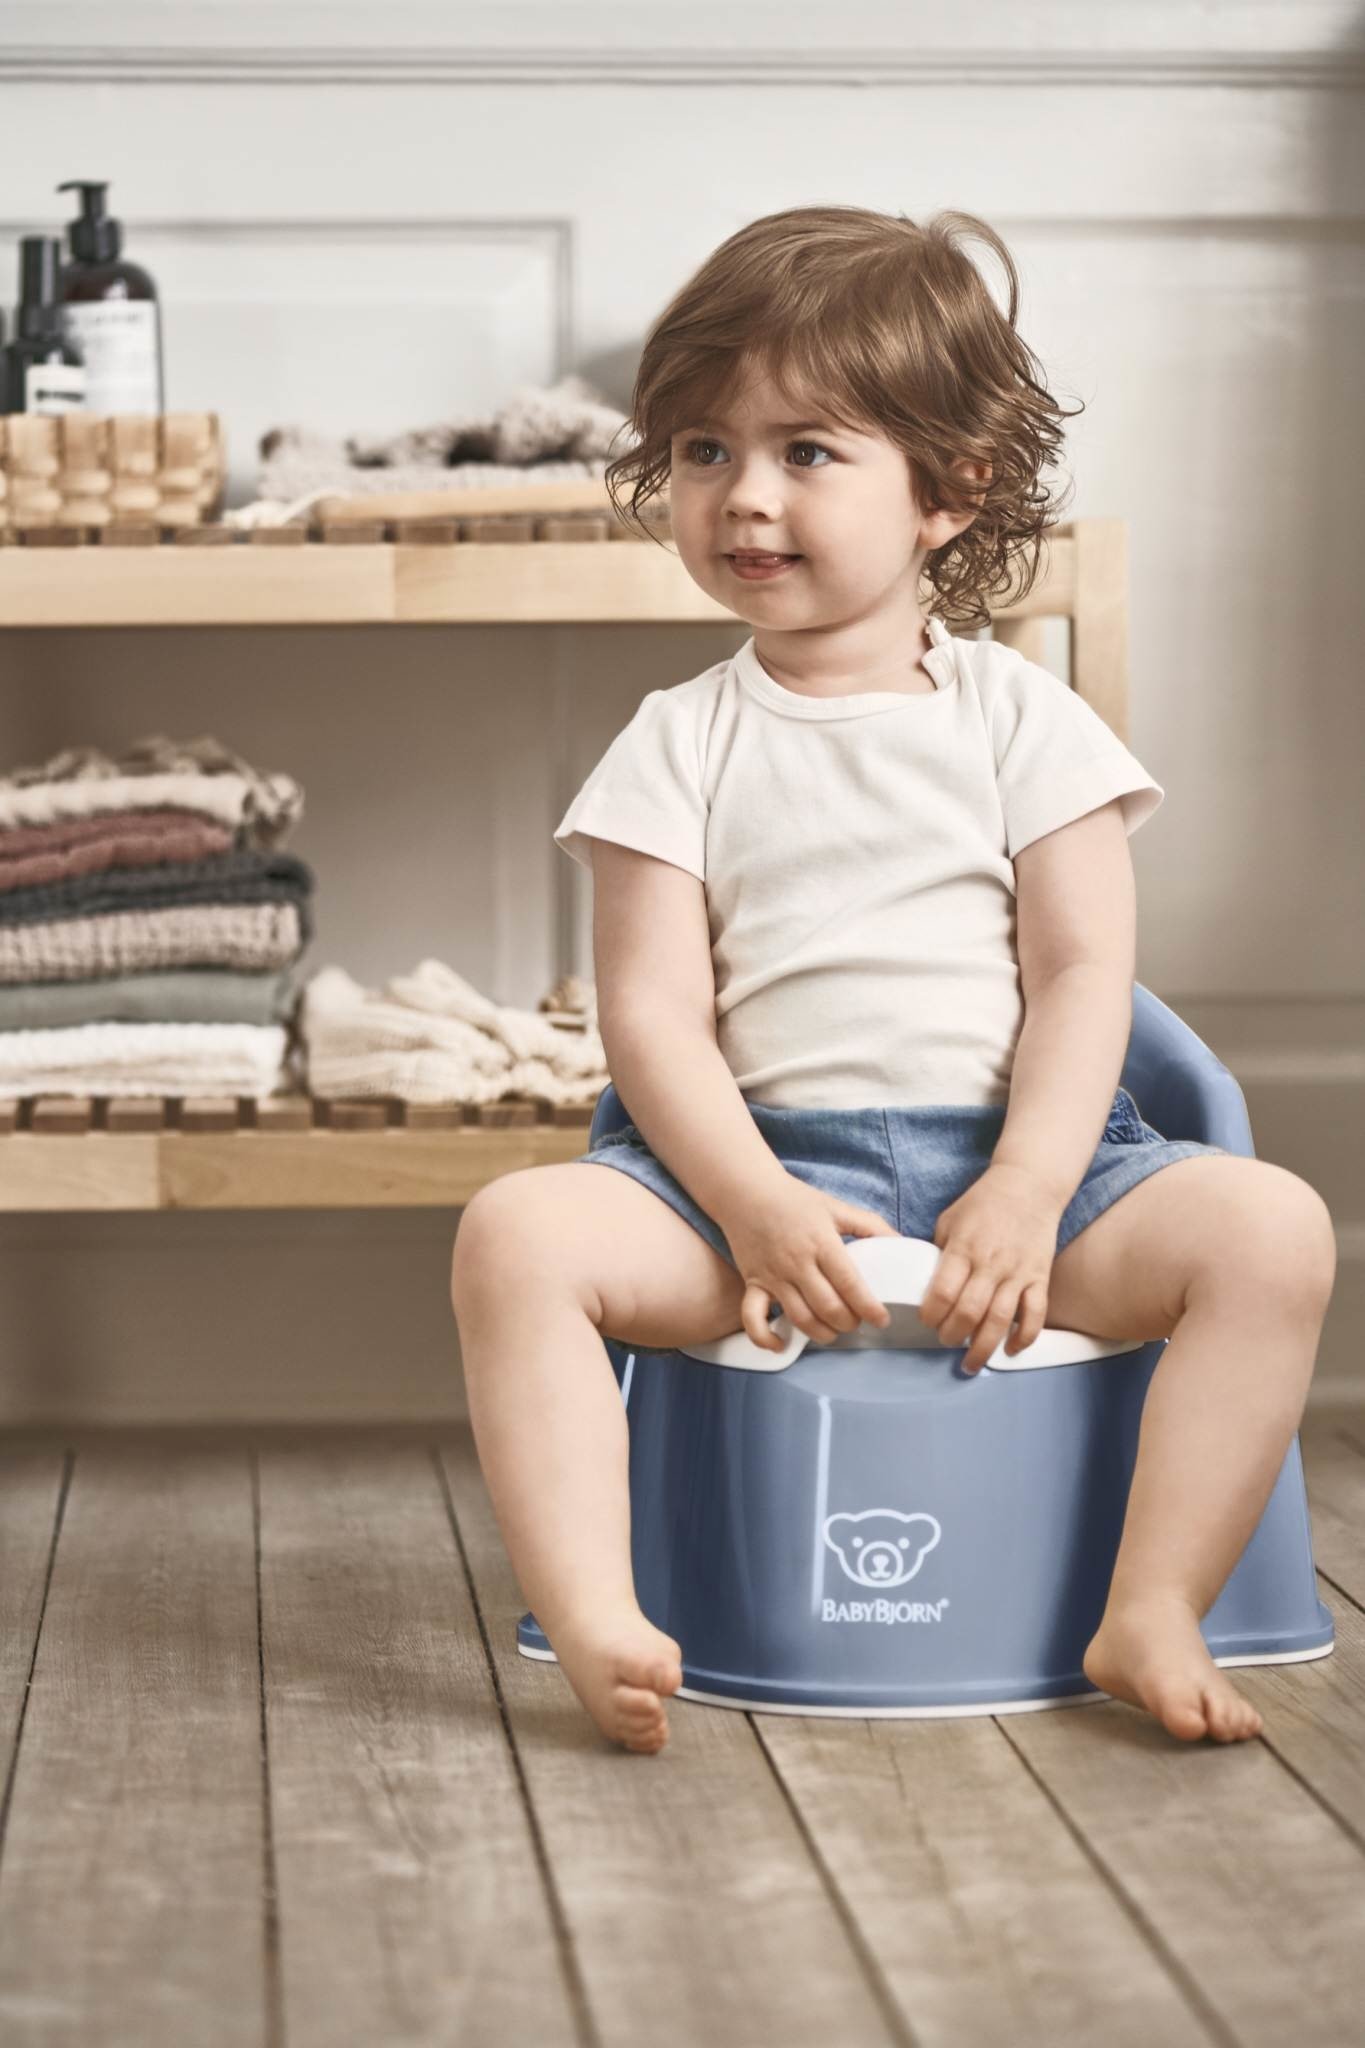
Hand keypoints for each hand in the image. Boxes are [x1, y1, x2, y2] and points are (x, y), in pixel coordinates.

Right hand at [718, 1174, 899, 1352]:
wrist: (746, 1191)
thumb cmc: (795, 1200)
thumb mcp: (836, 1207)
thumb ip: (870, 1226)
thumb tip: (900, 1243)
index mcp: (822, 1242)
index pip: (849, 1283)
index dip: (869, 1307)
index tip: (882, 1319)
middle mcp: (797, 1262)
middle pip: (828, 1307)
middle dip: (849, 1322)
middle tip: (858, 1321)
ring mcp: (773, 1276)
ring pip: (800, 1318)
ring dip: (822, 1333)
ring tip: (834, 1330)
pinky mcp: (753, 1283)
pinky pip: (754, 1319)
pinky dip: (766, 1339)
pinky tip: (782, 1345)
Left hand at [917, 1162, 1062, 1374]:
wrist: (1028, 1186)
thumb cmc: (983, 1203)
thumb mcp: (950, 1220)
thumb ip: (940, 1253)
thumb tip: (926, 1284)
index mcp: (963, 1248)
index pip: (943, 1292)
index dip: (931, 1315)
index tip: (926, 1321)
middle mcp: (991, 1264)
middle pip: (969, 1313)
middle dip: (952, 1336)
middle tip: (945, 1341)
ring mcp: (1018, 1273)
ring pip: (1000, 1321)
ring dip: (983, 1347)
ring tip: (971, 1363)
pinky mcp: (1040, 1277)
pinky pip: (1035, 1315)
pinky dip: (1024, 1338)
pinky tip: (1011, 1349)